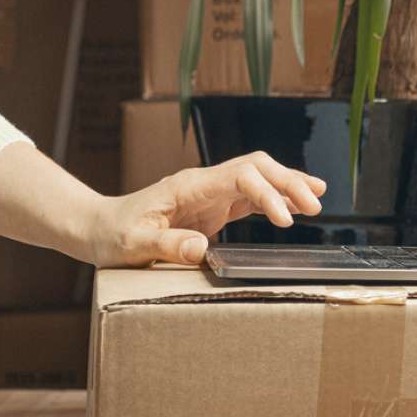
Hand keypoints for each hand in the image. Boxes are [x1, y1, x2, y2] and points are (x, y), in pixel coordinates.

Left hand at [82, 151, 326, 267]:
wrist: (98, 227)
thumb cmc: (112, 235)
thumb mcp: (133, 244)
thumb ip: (166, 244)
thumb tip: (201, 248)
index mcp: (188, 186)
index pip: (239, 176)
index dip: (266, 194)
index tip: (285, 220)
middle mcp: (203, 183)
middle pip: (255, 167)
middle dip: (287, 182)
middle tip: (315, 205)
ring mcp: (209, 192)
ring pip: (257, 177)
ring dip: (286, 185)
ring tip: (318, 199)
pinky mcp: (212, 207)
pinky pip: (250, 195)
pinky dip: (274, 199)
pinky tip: (294, 207)